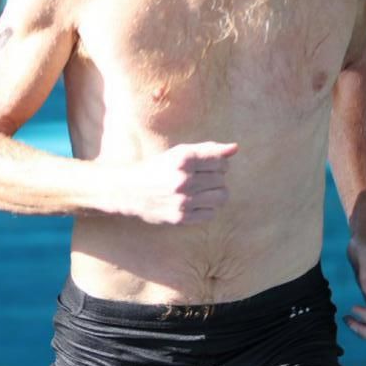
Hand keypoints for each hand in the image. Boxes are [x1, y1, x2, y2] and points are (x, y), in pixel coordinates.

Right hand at [121, 141, 237, 224]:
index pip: (220, 161)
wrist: (130, 191)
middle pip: (221, 179)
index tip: (211, 166)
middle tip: (202, 179)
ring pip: (221, 197)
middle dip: (216, 178)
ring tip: (204, 191)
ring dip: (216, 193)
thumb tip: (235, 148)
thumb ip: (208, 149)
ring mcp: (183, 200)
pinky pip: (211, 213)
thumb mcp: (180, 153)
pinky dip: (207, 208)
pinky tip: (196, 202)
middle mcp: (184, 179)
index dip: (220, 163)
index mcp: (183, 159)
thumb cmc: (159, 168)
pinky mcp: (182, 217)